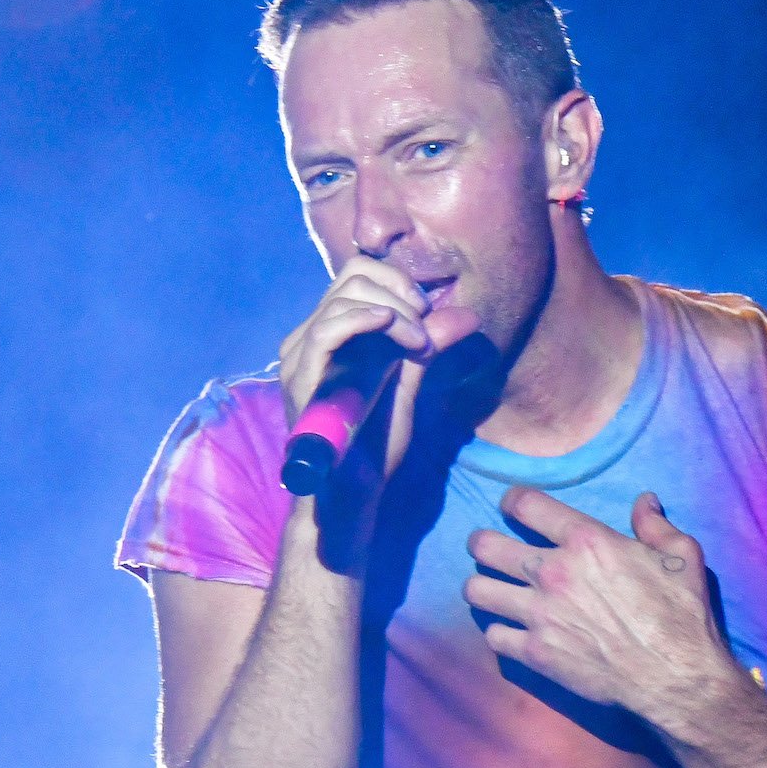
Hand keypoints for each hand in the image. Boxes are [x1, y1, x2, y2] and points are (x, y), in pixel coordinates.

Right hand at [277, 255, 433, 516]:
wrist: (352, 493)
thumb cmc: (375, 444)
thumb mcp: (411, 385)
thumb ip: (429, 346)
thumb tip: (466, 313)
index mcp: (331, 334)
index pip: (359, 274)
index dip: (399, 282)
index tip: (428, 314)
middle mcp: (310, 337)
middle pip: (353, 275)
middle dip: (402, 291)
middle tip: (427, 330)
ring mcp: (301, 355)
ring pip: (345, 295)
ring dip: (396, 311)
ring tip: (420, 345)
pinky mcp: (301, 376)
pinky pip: (329, 328)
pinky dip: (368, 319)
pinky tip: (399, 331)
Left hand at [462, 488, 748, 733]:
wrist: (673, 677)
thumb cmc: (681, 614)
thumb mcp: (682, 556)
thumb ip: (655, 525)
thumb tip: (643, 502)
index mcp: (586, 541)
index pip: (525, 504)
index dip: (512, 500)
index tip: (511, 506)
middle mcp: (553, 572)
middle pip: (485, 546)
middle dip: (481, 543)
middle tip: (489, 549)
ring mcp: (539, 614)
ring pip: (477, 590)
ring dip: (482, 586)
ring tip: (492, 589)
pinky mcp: (535, 652)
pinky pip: (493, 636)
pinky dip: (499, 632)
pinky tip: (511, 630)